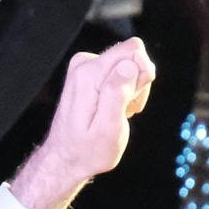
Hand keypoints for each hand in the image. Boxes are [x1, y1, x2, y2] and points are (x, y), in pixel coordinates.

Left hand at [10, 38, 154, 208]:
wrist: (66, 157)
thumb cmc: (89, 149)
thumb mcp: (109, 128)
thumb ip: (118, 93)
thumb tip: (130, 64)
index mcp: (90, 74)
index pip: (133, 51)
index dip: (142, 76)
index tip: (132, 100)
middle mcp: (85, 63)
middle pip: (132, 56)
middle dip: (137, 84)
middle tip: (125, 109)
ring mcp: (85, 66)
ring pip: (129, 65)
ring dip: (131, 91)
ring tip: (118, 112)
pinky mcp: (88, 71)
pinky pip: (120, 72)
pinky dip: (123, 92)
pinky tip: (113, 109)